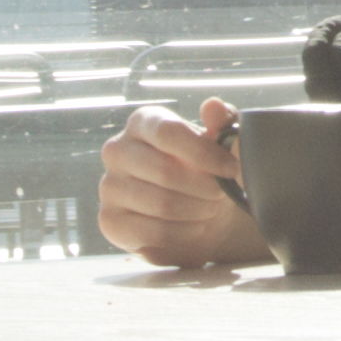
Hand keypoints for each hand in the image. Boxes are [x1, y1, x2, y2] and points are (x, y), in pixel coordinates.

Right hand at [97, 98, 272, 269]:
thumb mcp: (221, 141)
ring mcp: (109, 187)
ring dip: (197, 211)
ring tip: (209, 208)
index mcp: (142, 122)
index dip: (204, 153)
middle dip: (204, 187)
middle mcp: (117, 150)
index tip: (231, 169)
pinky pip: (153, 234)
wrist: (195, 207)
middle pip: (165, 171)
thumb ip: (222, 122)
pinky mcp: (110, 222)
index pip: (168, 133)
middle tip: (221, 194)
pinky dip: (184, 234)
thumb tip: (212, 106)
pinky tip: (194, 227)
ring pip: (162, 204)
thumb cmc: (205, 167)